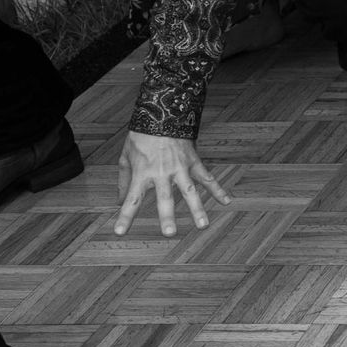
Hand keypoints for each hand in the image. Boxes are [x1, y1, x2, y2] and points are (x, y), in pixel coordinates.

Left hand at [114, 130, 231, 235]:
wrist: (163, 113)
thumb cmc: (141, 136)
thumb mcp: (126, 156)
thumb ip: (124, 180)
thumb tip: (119, 201)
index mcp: (142, 172)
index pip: (132, 199)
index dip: (125, 216)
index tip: (120, 232)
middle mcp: (162, 172)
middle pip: (165, 198)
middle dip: (167, 216)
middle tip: (169, 233)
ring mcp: (180, 168)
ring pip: (190, 191)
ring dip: (197, 208)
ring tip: (203, 225)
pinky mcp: (194, 161)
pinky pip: (207, 177)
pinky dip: (218, 189)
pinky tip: (226, 201)